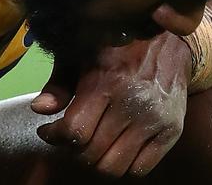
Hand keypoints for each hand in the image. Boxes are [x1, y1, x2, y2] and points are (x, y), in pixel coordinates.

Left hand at [30, 31, 191, 177]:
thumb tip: (39, 109)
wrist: (169, 42)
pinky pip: (140, 169)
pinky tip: (115, 148)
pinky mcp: (172, 130)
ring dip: (96, 162)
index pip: (74, 131)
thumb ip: (59, 83)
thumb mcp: (82, 55)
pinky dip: (123, 166)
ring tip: (92, 145)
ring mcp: (155, 118)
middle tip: (70, 139)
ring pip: (114, 167)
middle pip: (92, 153)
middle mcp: (132, 102)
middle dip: (73, 150)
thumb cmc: (118, 47)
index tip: (48, 132)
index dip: (54, 137)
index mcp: (106, 80)